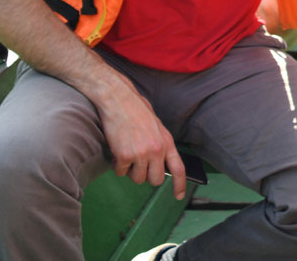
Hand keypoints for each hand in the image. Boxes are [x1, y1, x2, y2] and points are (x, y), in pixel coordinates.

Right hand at [94, 76, 186, 199]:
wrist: (119, 100)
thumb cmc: (136, 111)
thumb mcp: (156, 127)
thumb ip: (160, 145)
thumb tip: (158, 164)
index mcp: (167, 142)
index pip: (178, 169)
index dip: (180, 185)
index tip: (179, 196)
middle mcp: (157, 150)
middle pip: (154, 180)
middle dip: (145, 176)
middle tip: (137, 165)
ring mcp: (141, 154)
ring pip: (137, 178)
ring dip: (130, 171)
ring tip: (127, 153)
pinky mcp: (125, 156)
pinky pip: (121, 172)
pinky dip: (117, 165)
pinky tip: (117, 150)